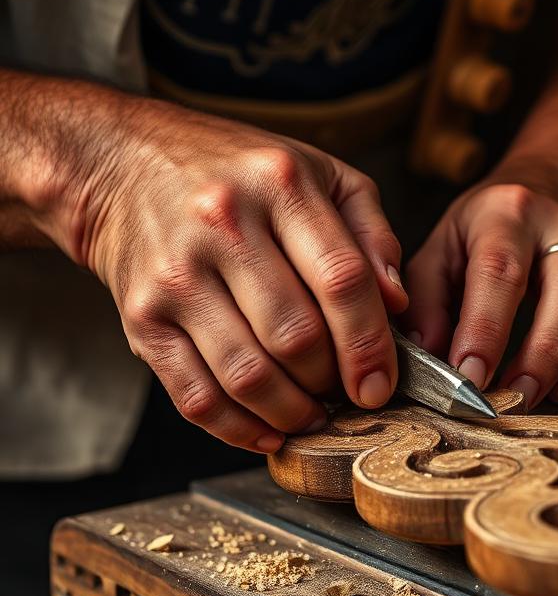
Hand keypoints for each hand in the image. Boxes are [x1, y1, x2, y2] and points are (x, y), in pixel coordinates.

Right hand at [77, 102, 406, 451]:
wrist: (124, 164)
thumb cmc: (236, 173)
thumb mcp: (319, 173)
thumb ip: (370, 234)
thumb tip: (396, 303)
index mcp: (279, 184)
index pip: (341, 281)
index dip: (369, 345)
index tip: (380, 384)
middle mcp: (223, 225)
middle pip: (296, 336)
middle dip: (331, 382)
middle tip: (344, 392)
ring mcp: (176, 275)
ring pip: (248, 375)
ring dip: (291, 412)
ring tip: (310, 414)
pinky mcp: (141, 316)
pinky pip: (195, 395)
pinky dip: (237, 429)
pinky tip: (266, 430)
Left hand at [402, 158, 557, 409]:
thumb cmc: (494, 224)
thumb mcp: (446, 241)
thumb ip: (427, 297)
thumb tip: (428, 355)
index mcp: (509, 213)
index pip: (500, 271)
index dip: (485, 329)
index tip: (470, 377)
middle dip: (543, 355)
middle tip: (514, 399)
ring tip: (556, 396)